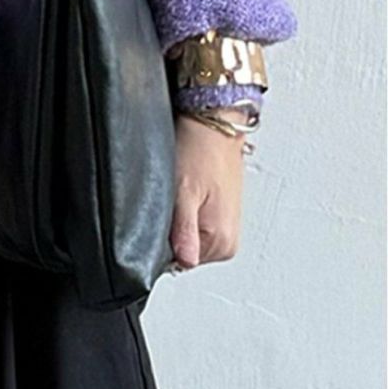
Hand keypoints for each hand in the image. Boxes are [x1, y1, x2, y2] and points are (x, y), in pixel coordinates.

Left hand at [169, 113, 245, 271]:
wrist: (215, 126)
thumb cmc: (199, 150)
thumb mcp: (183, 192)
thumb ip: (183, 231)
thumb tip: (184, 261)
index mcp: (221, 242)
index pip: (177, 262)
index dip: (161, 240)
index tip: (160, 216)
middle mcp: (228, 242)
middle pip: (182, 252)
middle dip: (169, 231)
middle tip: (170, 201)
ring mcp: (227, 230)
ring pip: (187, 239)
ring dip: (178, 221)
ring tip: (182, 194)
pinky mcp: (223, 217)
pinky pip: (195, 227)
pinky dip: (186, 213)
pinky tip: (187, 194)